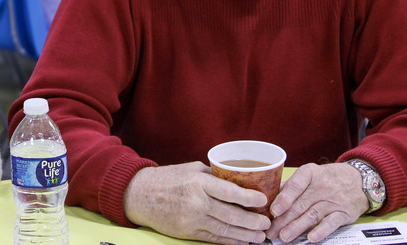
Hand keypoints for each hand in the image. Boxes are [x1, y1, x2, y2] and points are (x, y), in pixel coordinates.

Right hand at [123, 162, 270, 244]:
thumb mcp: (190, 169)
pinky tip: (242, 241)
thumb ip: (213, 175)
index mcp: (197, 181)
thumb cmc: (166, 179)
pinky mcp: (187, 232)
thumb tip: (237, 180)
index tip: (263, 200)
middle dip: (253, 221)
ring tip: (260, 236)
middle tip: (266, 222)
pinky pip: (213, 238)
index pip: (229, 191)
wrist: (139, 195)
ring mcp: (191, 219)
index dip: (249, 198)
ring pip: (225, 229)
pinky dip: (230, 241)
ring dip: (246, 234)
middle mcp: (196, 201)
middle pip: (231, 214)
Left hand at [267, 163, 367, 242]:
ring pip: (312, 215)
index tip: (273, 211)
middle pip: (300, 204)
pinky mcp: (344, 213)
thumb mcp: (311, 174)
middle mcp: (321, 186)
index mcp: (309, 173)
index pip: (295, 186)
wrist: (359, 180)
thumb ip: (292, 185)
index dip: (283, 199)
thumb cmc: (329, 178)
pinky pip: (331, 222)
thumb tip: (271, 196)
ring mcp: (333, 200)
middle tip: (272, 231)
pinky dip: (321, 231)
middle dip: (283, 220)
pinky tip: (311, 238)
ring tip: (284, 237)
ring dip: (297, 227)